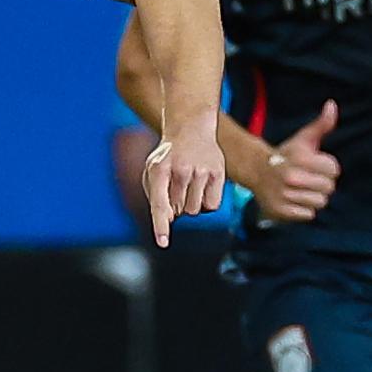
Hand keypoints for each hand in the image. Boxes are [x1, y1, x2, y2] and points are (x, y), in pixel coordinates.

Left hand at [144, 115, 226, 248]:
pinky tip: (201, 188)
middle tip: (176, 187)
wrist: (190, 128)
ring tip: (188, 185)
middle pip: (179, 211)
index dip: (160, 225)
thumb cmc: (168, 156)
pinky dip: (206, 204)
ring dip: (191, 205)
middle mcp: (181, 169)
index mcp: (159, 169)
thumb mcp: (152, 170)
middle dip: (176, 206)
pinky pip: (212, 206)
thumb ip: (156, 197)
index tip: (163, 243)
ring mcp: (201, 170)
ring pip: (196, 210)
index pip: (160, 203)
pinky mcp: (218, 172)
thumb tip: (170, 219)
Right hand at [247, 100, 339, 222]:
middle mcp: (291, 177)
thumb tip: (332, 105)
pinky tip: (295, 200)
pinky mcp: (280, 210)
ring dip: (313, 197)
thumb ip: (322, 124)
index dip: (328, 168)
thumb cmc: (287, 155)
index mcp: (299, 158)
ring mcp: (284, 195)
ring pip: (320, 202)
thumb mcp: (304, 138)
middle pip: (329, 188)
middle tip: (309, 179)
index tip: (317, 166)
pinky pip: (309, 214)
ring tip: (301, 189)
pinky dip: (304, 209)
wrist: (257, 171)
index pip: (334, 170)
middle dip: (322, 183)